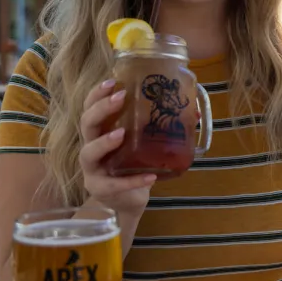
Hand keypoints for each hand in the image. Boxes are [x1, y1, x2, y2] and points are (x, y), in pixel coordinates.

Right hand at [80, 79, 154, 215]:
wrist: (129, 200)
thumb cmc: (134, 165)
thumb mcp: (145, 144)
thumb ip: (162, 127)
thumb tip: (194, 111)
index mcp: (101, 131)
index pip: (90, 107)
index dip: (97, 93)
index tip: (112, 80)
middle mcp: (91, 146)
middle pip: (87, 124)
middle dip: (101, 109)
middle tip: (120, 98)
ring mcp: (92, 169)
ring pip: (88, 152)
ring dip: (104, 142)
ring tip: (121, 134)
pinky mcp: (100, 189)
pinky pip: (114, 184)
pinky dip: (133, 180)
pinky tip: (151, 177)